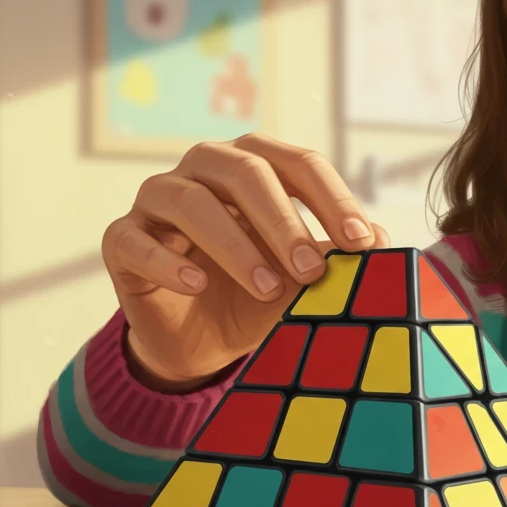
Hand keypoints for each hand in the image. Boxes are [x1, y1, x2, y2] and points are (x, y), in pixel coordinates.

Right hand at [101, 134, 390, 390]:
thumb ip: (336, 257)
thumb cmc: (255, 295)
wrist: (200, 343)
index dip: (332, 199)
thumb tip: (384, 242)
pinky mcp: (121, 241)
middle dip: (283, 220)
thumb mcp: (302, 280)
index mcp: (254, 165)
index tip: (363, 243)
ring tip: (268, 287)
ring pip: (189, 201)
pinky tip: (198, 285)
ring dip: (234, 244)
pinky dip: (169, 263)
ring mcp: (156, 201)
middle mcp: (203, 170)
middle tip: (312, 269)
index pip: (298, 164)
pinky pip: (135, 241)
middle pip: (244, 170)